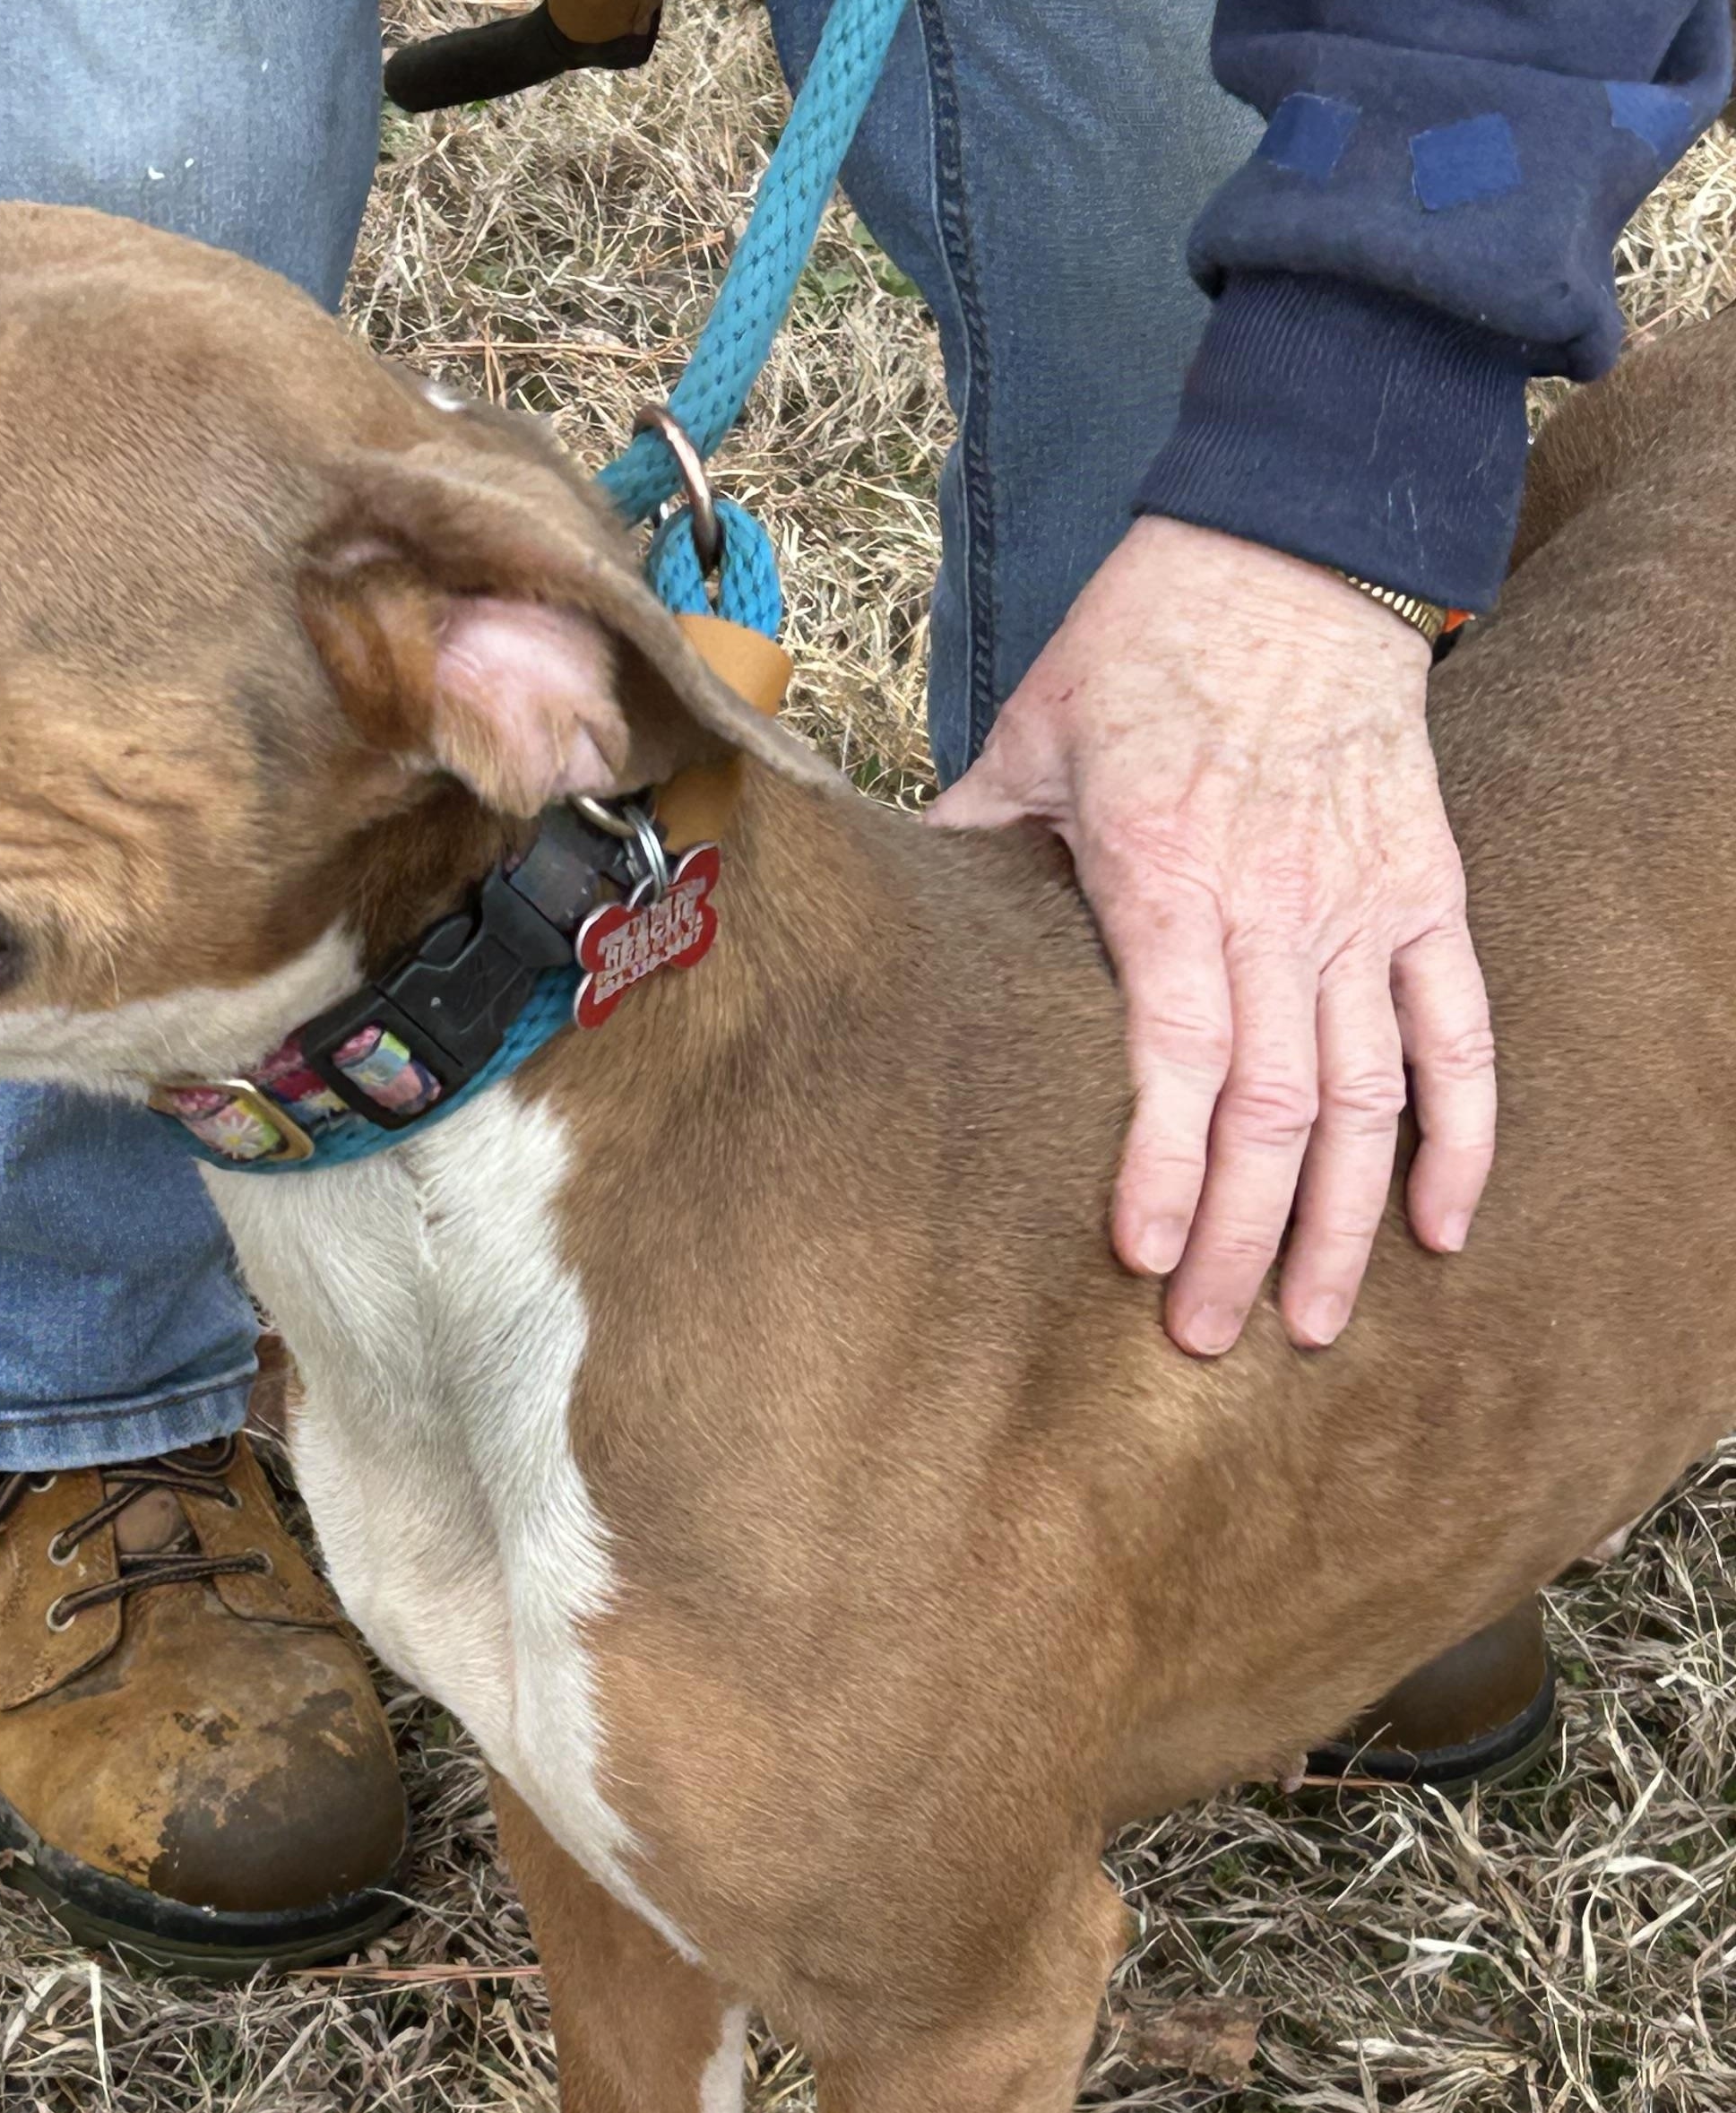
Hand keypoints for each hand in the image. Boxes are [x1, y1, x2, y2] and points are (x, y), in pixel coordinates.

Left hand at [932, 516, 1495, 1356]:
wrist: (1291, 547)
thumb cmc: (1142, 645)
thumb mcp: (1026, 736)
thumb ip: (962, 839)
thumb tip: (877, 909)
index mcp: (1168, 878)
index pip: (1177, 1053)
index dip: (1162, 1165)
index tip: (1138, 1257)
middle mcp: (1279, 906)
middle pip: (1273, 1105)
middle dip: (1242, 1234)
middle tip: (1207, 1337)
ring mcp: (1365, 905)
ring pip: (1369, 1094)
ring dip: (1348, 1217)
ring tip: (1318, 1322)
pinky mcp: (1426, 893)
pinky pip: (1459, 1030)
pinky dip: (1463, 1133)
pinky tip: (1447, 1230)